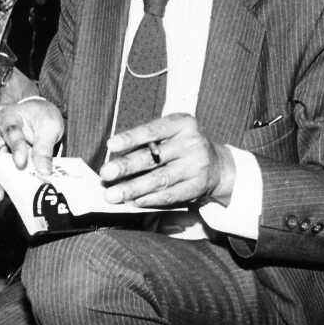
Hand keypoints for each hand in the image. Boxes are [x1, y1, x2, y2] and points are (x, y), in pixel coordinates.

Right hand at [0, 99, 63, 201]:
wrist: (38, 115)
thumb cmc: (40, 116)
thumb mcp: (49, 125)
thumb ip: (45, 147)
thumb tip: (43, 171)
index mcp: (9, 118)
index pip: (10, 131)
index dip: (15, 147)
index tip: (21, 163)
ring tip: (1, 197)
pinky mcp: (1, 162)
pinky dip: (3, 186)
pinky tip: (13, 196)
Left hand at [98, 113, 235, 206]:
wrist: (218, 164)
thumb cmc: (181, 145)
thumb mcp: (170, 133)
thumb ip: (146, 142)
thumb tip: (113, 158)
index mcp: (182, 123)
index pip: (153, 130)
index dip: (131, 138)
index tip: (111, 145)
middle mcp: (191, 143)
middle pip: (154, 157)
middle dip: (126, 166)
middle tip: (105, 175)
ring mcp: (196, 166)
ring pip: (160, 179)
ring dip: (133, 188)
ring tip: (113, 194)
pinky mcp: (197, 187)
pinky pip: (170, 195)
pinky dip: (149, 199)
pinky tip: (134, 201)